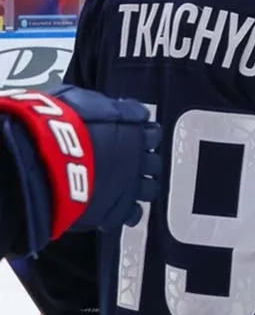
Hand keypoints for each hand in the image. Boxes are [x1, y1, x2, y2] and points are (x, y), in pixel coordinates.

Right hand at [0, 86, 161, 252]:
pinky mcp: (117, 210)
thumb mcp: (78, 99)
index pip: (152, 133)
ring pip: (150, 188)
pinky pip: (133, 214)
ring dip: (139, 187)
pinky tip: (115, 208)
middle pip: (153, 162)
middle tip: (125, 164)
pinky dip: (127, 212)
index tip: (132, 138)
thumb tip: (107, 107)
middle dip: (141, 163)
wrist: (42, 160)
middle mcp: (139, 157)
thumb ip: (100, 106)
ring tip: (123, 187)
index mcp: (134, 129)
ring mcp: (131, 185)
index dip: (141, 136)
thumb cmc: (55, 126)